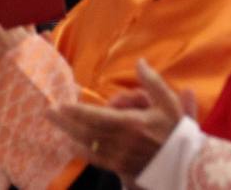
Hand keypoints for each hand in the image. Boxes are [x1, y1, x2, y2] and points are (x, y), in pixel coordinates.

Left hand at [48, 59, 194, 177]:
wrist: (182, 162)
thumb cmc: (175, 132)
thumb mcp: (169, 103)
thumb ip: (152, 82)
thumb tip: (139, 62)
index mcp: (132, 124)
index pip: (97, 117)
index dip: (77, 112)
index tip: (61, 106)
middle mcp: (120, 141)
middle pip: (85, 131)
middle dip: (65, 122)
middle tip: (48, 112)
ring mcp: (117, 156)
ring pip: (87, 144)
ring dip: (69, 134)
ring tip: (57, 125)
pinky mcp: (117, 167)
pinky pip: (93, 158)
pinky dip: (80, 150)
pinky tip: (72, 143)